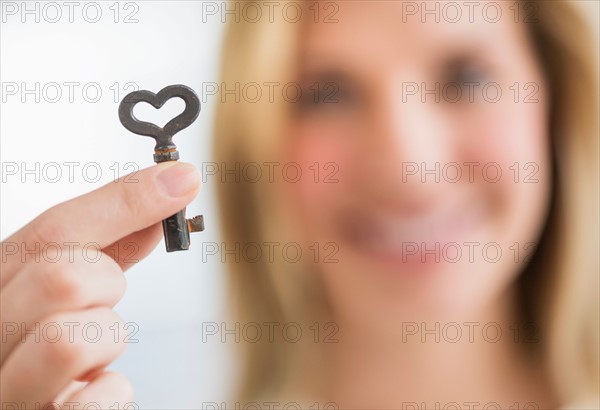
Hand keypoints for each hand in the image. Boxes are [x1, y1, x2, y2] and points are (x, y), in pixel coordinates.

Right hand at [0, 162, 200, 408]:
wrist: (17, 407)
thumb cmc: (31, 355)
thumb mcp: (53, 296)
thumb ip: (99, 256)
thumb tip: (156, 215)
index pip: (55, 229)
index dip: (126, 201)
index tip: (180, 182)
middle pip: (64, 276)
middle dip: (106, 284)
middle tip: (101, 302)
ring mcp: (7, 390)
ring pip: (73, 338)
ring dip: (106, 340)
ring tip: (92, 354)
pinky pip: (96, 402)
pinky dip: (111, 391)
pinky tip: (92, 390)